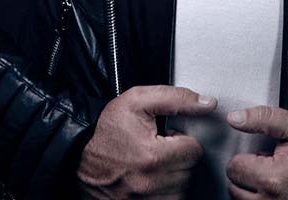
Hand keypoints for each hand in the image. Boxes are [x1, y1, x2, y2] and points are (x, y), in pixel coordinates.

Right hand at [76, 84, 216, 198]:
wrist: (79, 156)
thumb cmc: (107, 130)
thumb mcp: (138, 100)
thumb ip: (177, 98)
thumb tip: (208, 104)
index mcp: (153, 156)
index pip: (194, 149)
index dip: (181, 138)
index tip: (167, 136)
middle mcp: (151, 184)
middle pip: (189, 170)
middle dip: (178, 156)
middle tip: (158, 147)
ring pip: (181, 187)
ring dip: (172, 174)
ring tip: (153, 163)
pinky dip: (165, 189)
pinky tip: (151, 178)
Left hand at [224, 105, 287, 198]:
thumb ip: (264, 118)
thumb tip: (234, 118)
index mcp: (272, 179)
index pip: (233, 167)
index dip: (246, 157)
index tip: (263, 155)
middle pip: (234, 186)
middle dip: (247, 174)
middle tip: (269, 166)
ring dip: (251, 190)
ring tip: (272, 179)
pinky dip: (260, 199)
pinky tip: (274, 192)